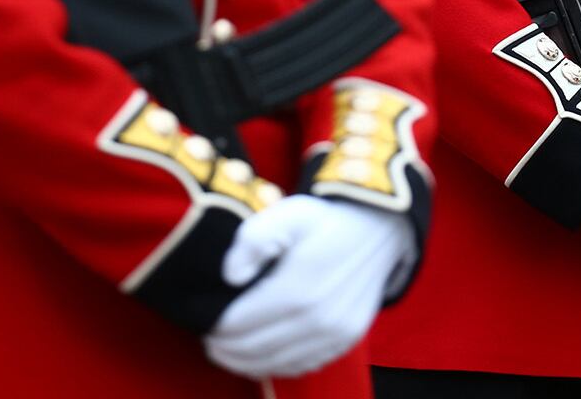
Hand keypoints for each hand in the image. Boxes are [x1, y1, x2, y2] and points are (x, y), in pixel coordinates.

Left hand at [205, 195, 412, 379]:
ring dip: (245, 362)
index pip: (238, 325)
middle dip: (224, 349)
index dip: (214, 328)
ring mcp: (335, 334)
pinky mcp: (345, 340)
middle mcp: (318, 319)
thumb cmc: (325, 221)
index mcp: (298, 289)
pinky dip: (276, 365)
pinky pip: (302, 366)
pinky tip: (262, 354)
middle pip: (253, 350)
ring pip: (276, 363)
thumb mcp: (288, 213)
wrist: (376, 230)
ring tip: (230, 351)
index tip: (204, 321)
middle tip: (210, 340)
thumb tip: (231, 276)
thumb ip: (253, 239)